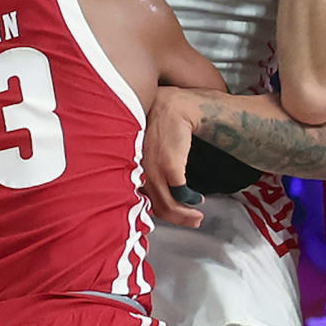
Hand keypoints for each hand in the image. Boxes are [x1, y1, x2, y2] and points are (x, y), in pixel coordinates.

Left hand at [142, 87, 204, 228]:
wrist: (174, 105)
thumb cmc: (160, 124)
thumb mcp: (146, 147)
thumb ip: (145, 168)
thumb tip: (150, 190)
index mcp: (129, 168)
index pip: (137, 199)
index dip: (155, 211)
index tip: (171, 216)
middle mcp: (139, 171)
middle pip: (155, 205)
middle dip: (175, 218)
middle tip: (192, 221)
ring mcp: (154, 168)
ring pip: (167, 203)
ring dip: (184, 214)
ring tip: (196, 216)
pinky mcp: (170, 164)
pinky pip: (179, 192)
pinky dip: (188, 200)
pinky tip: (196, 199)